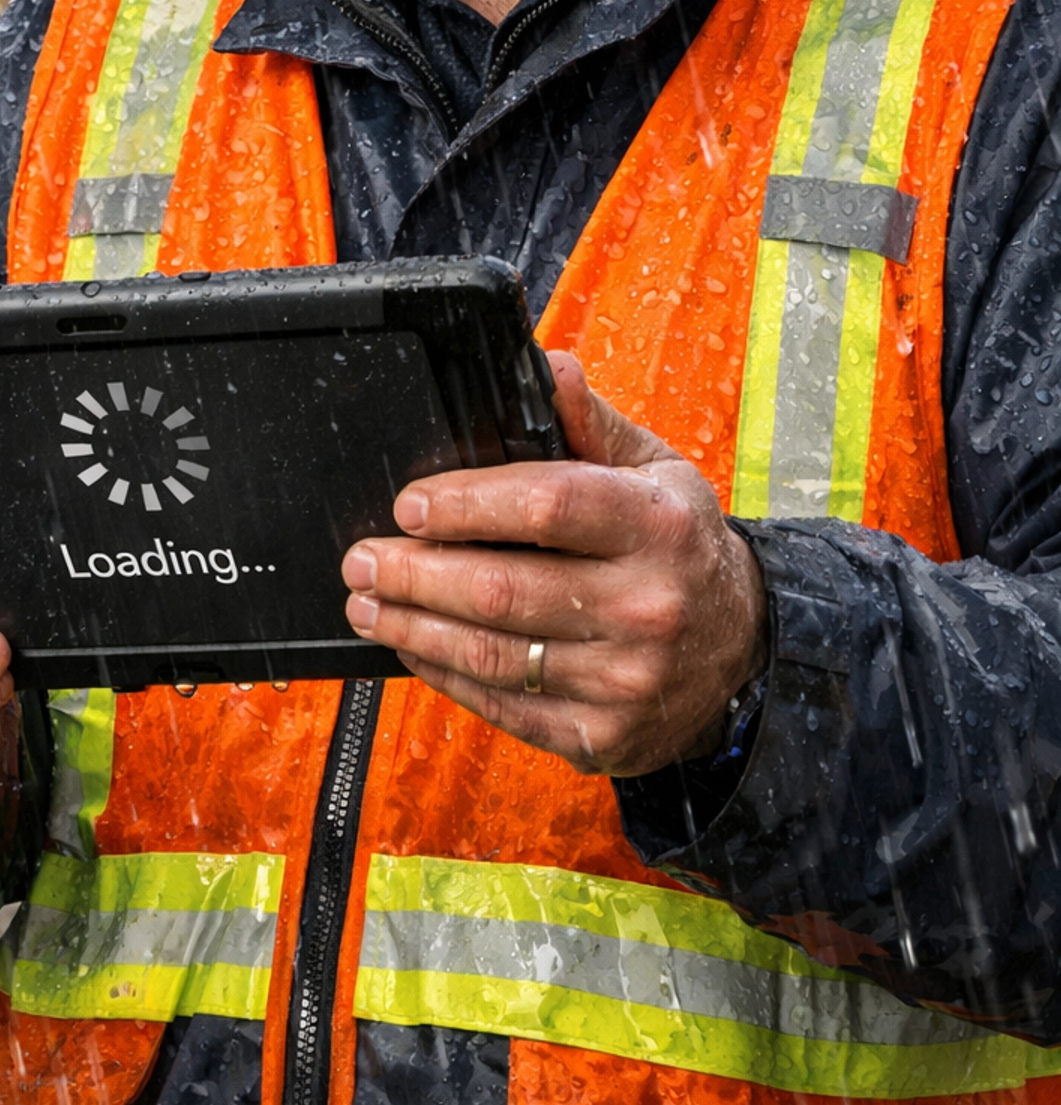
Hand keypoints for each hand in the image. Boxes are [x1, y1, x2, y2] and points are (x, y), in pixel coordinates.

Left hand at [341, 353, 766, 775]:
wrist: (742, 650)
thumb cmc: (679, 546)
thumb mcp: (655, 470)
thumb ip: (590, 422)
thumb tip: (545, 368)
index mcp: (658, 525)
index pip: (547, 506)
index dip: (465, 504)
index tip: (409, 506)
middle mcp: (648, 605)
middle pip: (502, 590)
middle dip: (414, 574)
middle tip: (363, 560)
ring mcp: (626, 679)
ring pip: (492, 654)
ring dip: (413, 628)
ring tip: (369, 604)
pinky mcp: (605, 735)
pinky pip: (505, 706)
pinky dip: (446, 676)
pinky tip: (415, 648)